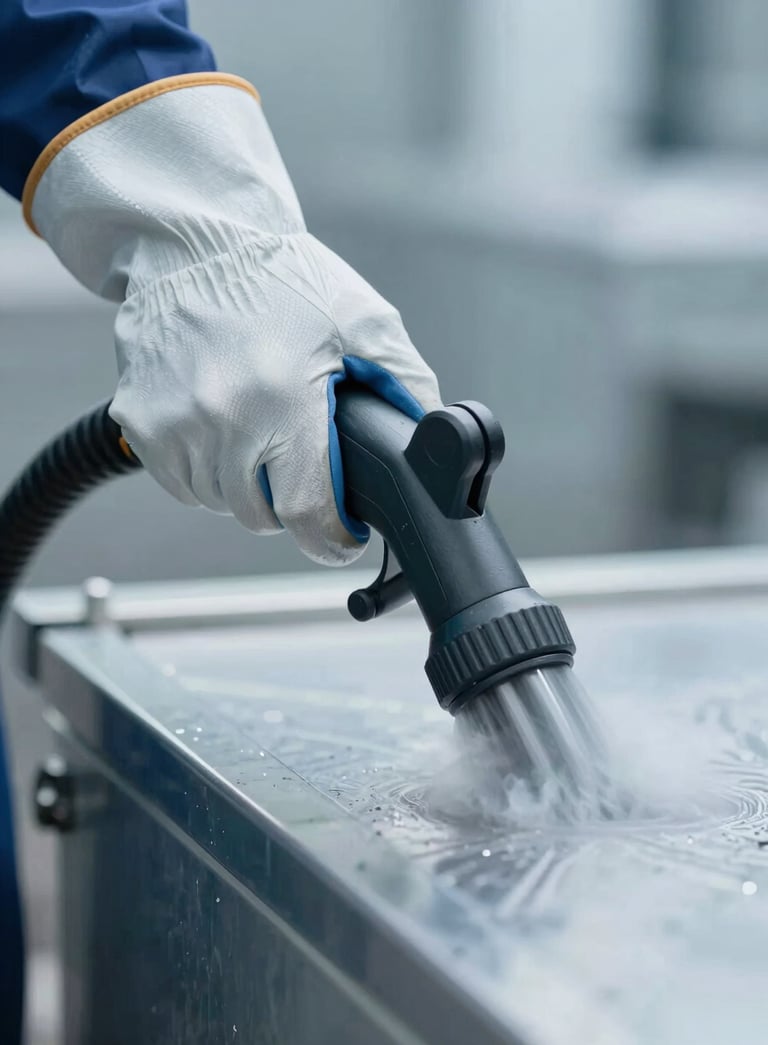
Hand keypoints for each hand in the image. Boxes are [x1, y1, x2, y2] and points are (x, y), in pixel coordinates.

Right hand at [29, 75, 440, 563]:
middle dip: (291, 502)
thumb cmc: (282, 277)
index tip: (341, 536)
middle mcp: (222, 417)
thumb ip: (408, 384)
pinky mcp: (139, 420)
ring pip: (219, 502)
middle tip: (301, 463)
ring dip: (245, 486)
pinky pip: (180, 483)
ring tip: (260, 435)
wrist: (193, 240)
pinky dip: (205, 471)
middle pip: (261, 516)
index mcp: (284, 397)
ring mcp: (173, 423)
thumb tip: (432, 444)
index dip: (332, 538)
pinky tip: (222, 431)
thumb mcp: (365, 321)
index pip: (308, 512)